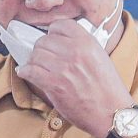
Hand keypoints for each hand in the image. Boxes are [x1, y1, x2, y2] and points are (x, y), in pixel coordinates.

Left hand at [17, 19, 136, 137]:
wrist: (112, 113)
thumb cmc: (108, 89)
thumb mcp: (101, 58)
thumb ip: (83, 47)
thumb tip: (62, 44)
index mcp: (88, 42)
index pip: (61, 25)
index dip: (53, 32)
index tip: (52, 39)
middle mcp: (75, 51)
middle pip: (44, 40)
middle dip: (42, 49)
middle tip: (44, 58)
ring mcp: (63, 67)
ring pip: (36, 54)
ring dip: (33, 61)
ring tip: (36, 67)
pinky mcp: (54, 84)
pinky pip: (30, 70)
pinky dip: (25, 71)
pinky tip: (26, 73)